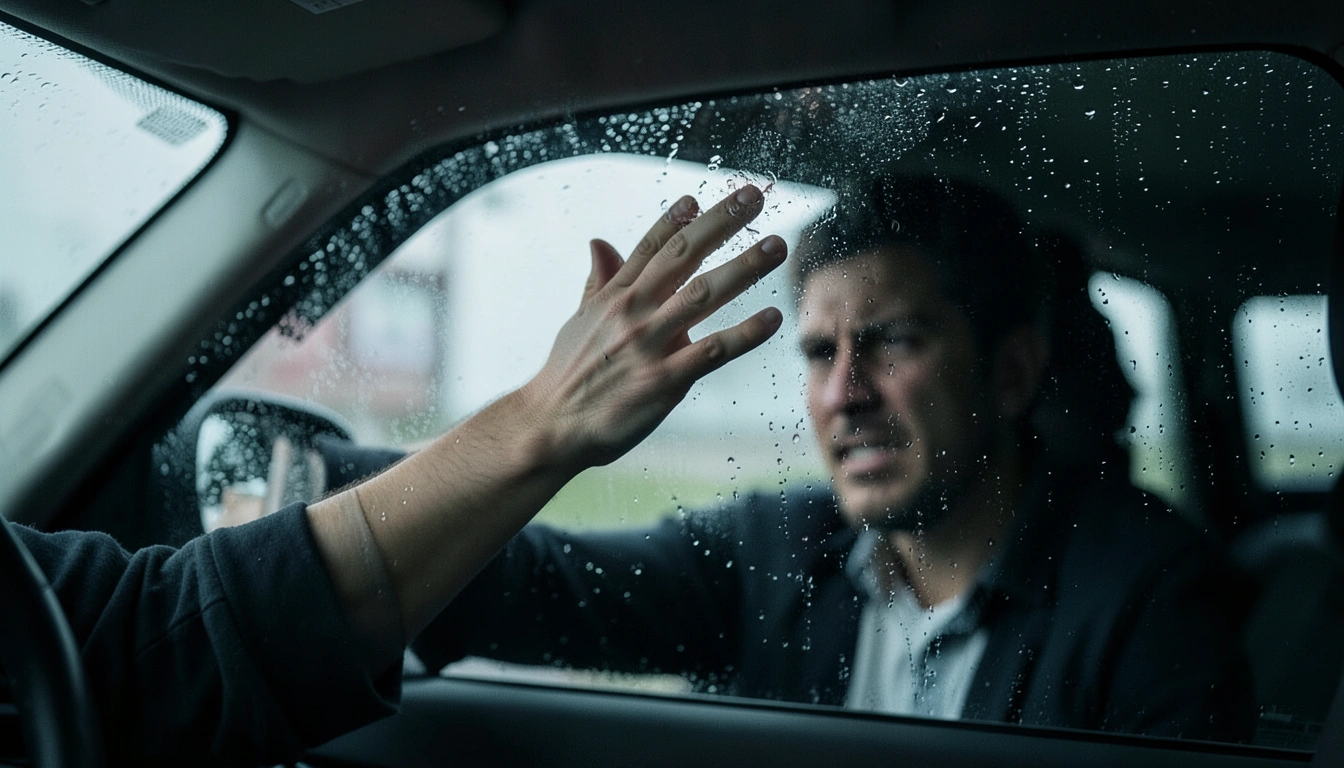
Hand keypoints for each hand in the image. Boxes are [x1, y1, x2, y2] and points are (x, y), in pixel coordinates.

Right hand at [520, 184, 786, 470]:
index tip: (700, 196)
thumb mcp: (580, 320)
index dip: (676, 219)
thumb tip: (599, 241)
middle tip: (753, 197)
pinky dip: (743, 333)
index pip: (650, 247)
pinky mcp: (663, 381)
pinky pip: (711, 351)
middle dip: (720, 224)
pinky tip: (772, 317)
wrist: (551, 426)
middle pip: (683, 257)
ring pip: (702, 295)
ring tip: (777, 247)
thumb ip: (599, 281)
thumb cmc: (569, 374)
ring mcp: (648, 345)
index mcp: (613, 295)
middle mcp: (632, 312)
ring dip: (743, 268)